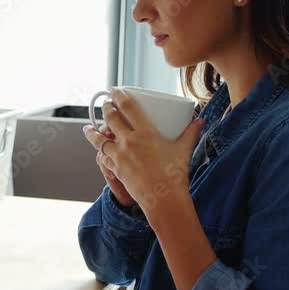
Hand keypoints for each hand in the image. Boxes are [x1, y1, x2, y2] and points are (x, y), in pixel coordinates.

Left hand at [83, 89, 204, 211]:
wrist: (163, 199)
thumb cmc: (175, 175)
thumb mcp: (184, 150)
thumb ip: (191, 133)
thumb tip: (199, 121)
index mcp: (145, 133)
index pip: (127, 107)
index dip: (118, 96)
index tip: (115, 90)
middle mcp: (129, 141)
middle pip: (110, 118)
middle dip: (106, 108)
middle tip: (106, 104)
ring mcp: (119, 156)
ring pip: (99, 139)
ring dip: (93, 131)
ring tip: (89, 127)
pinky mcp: (115, 169)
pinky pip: (102, 157)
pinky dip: (99, 153)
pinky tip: (99, 151)